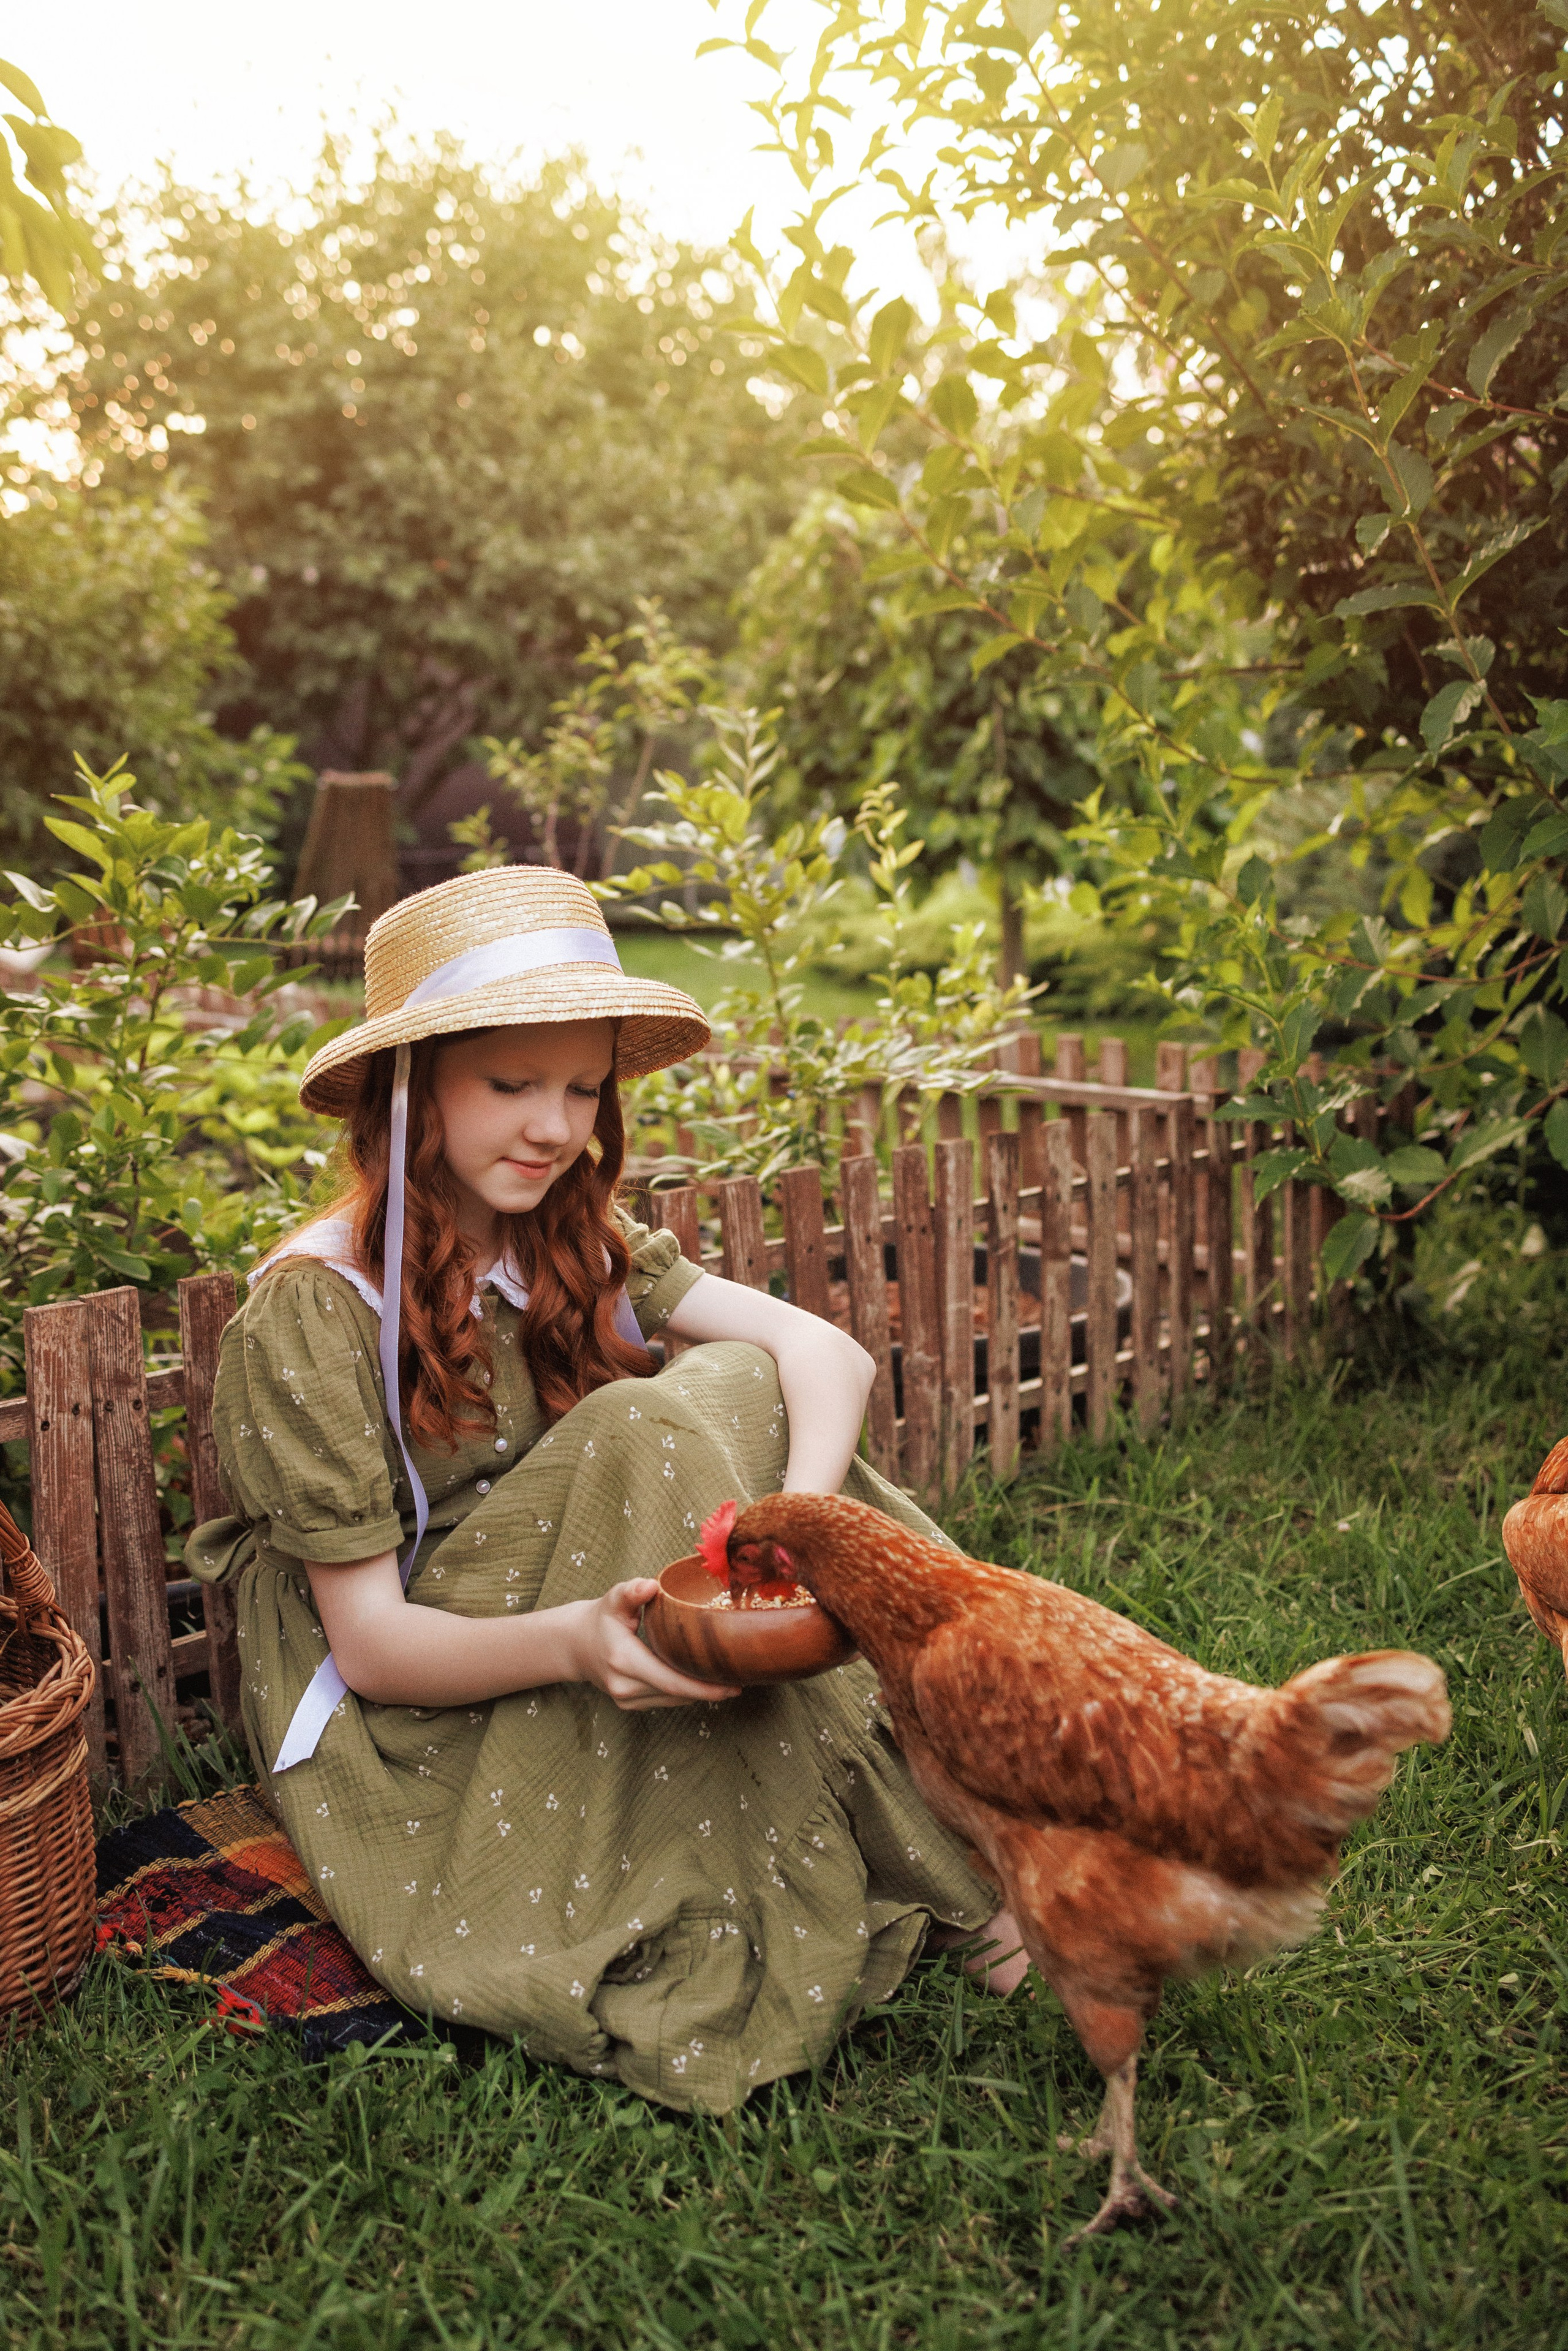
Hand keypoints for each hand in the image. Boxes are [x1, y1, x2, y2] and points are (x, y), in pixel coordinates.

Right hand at [566, 1579, 739, 1710]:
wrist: (575, 1644)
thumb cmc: (601, 1617)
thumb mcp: (613, 1599)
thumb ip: (632, 1591)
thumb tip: (652, 1585)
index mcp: (623, 1660)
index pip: (670, 1680)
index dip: (702, 1687)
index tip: (731, 1686)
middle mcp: (624, 1686)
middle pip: (676, 1694)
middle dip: (709, 1691)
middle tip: (741, 1682)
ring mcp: (626, 1700)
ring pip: (672, 1700)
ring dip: (700, 1694)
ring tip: (728, 1682)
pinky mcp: (629, 1705)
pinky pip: (664, 1700)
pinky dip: (684, 1693)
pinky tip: (703, 1683)